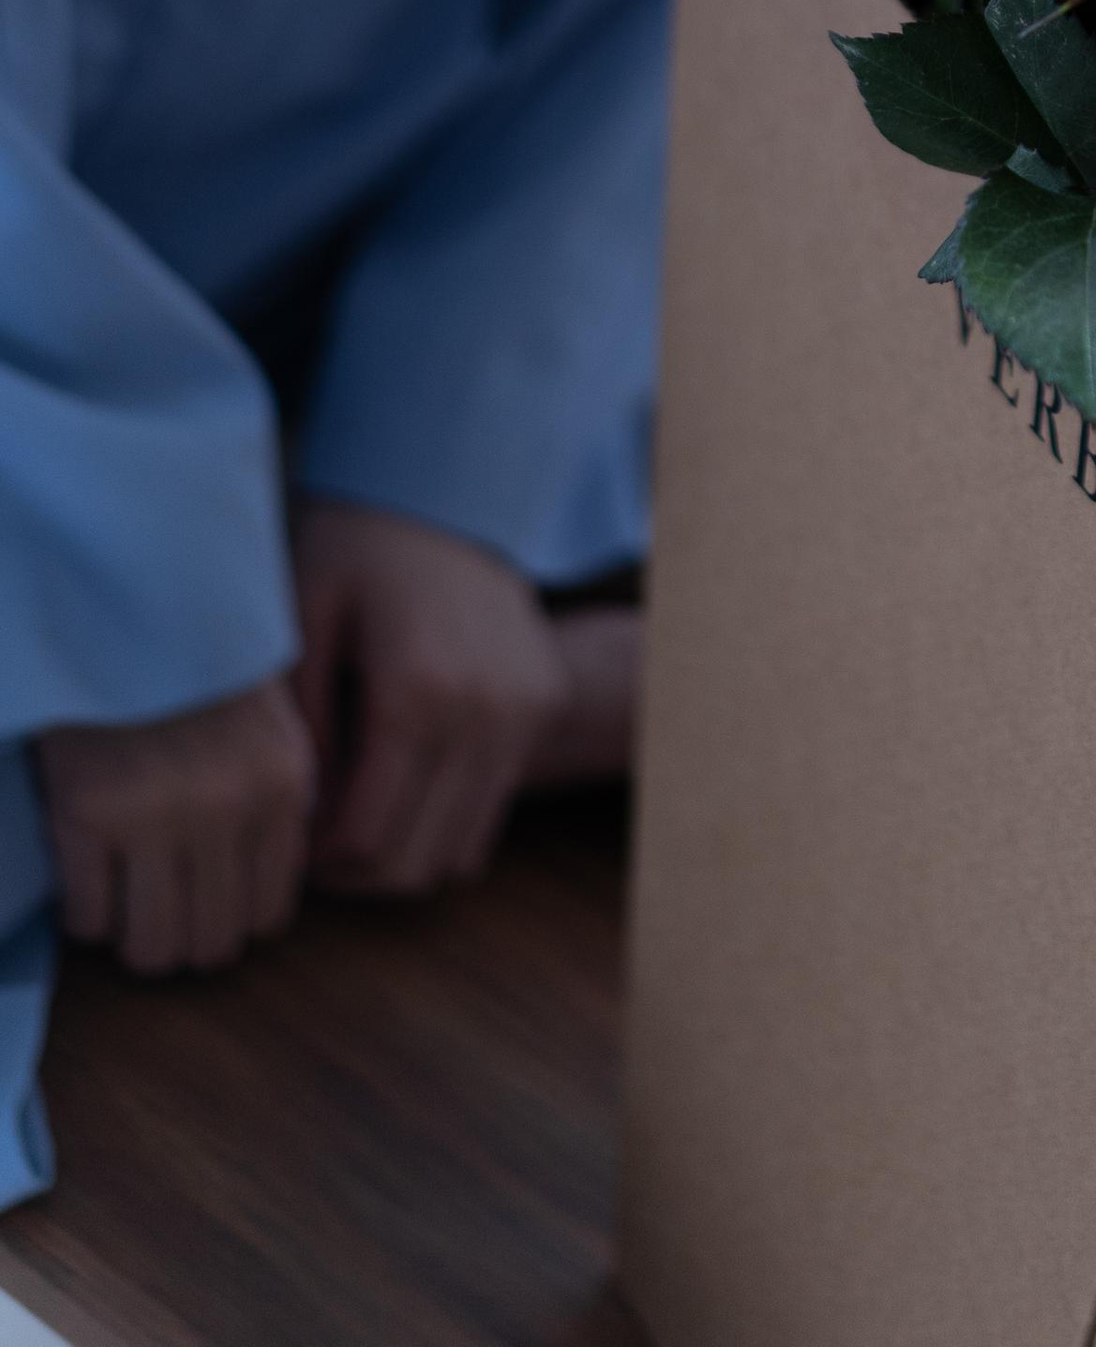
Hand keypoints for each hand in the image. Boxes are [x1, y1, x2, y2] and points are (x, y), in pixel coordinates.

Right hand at [37, 678, 316, 974]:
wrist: (130, 605)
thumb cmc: (201, 665)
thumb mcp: (273, 723)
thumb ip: (279, 800)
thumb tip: (269, 889)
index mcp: (283, 785)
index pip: (269, 915)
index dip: (234, 920)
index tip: (209, 903)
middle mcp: (227, 807)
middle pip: (211, 945)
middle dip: (185, 939)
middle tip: (162, 910)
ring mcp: (154, 814)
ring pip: (152, 949)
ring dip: (136, 937)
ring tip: (125, 904)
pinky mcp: (86, 812)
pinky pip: (88, 918)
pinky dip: (86, 913)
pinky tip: (89, 875)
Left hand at [292, 500, 570, 898]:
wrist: (448, 490)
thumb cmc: (356, 551)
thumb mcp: (303, 624)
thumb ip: (301, 728)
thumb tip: (300, 822)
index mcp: (417, 691)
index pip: (363, 837)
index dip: (314, 864)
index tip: (283, 846)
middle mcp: (484, 710)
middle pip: (412, 860)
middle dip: (353, 875)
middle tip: (311, 852)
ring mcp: (524, 710)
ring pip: (457, 850)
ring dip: (401, 857)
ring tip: (353, 826)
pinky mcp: (544, 703)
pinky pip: (492, 810)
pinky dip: (445, 823)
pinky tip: (403, 789)